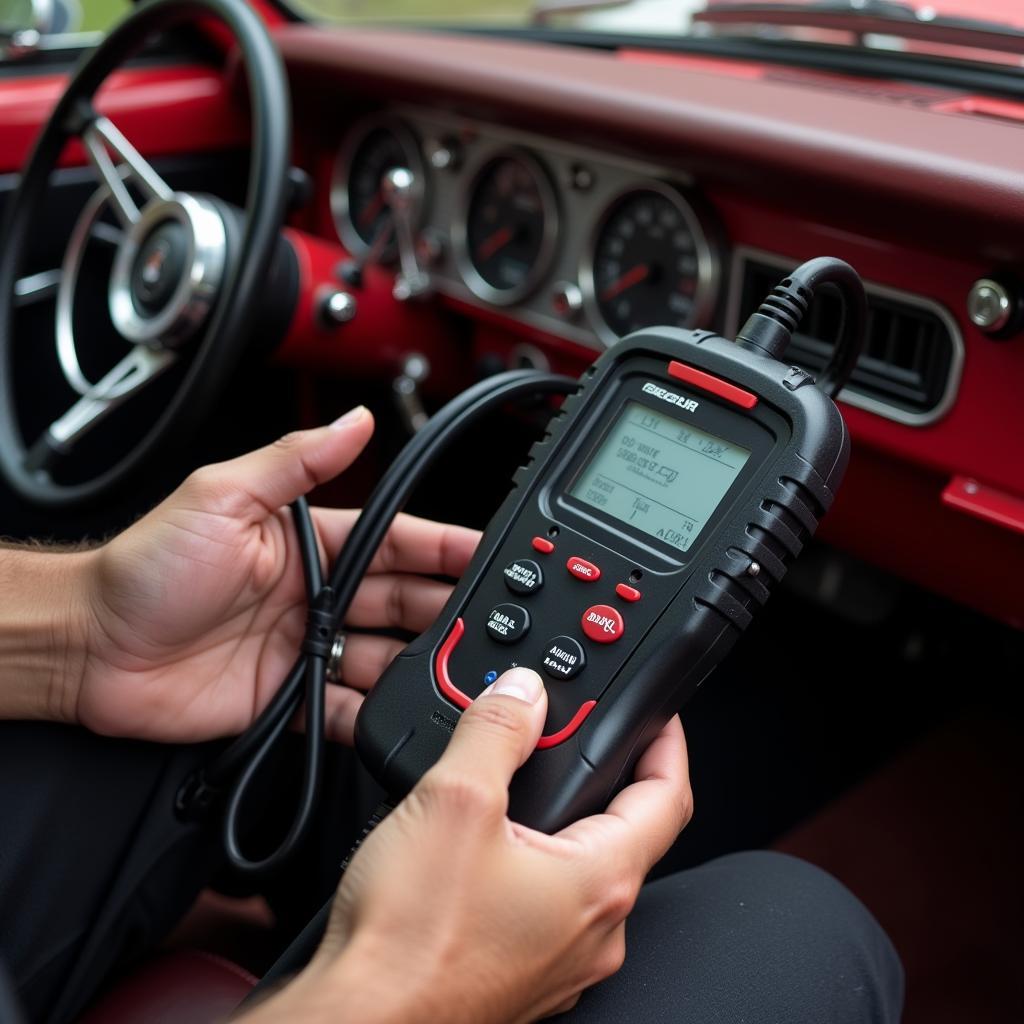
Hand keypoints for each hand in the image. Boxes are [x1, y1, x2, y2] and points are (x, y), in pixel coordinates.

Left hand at [62, 407, 479, 743]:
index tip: (490, 554)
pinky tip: (402, 717)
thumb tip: (354, 420)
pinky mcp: (288, 699)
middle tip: (487, 623)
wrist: (89, 646)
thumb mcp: (222, 496)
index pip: (399, 542)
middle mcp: (317, 596)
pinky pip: (345, 711)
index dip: (446, 548)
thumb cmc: (145, 566)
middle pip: (404, 601)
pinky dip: (374, 718)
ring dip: (420, 665)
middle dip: (448, 610)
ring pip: (386, 658)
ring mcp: (305, 650)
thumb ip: (294, 462)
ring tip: (453, 673)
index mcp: (313, 545)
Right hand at [245, 670, 692, 1023]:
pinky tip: (480, 848)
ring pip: (578, 868)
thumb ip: (496, 731)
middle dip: (601, 775)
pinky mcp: (519, 973)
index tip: (658, 715)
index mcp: (600, 882)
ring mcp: (559, 959)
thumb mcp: (456, 800)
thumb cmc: (410, 941)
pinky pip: (541, 903)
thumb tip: (523, 692)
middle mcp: (594, 930)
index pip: (668, 796)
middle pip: (624, 830)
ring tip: (516, 781)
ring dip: (557, 818)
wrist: (359, 1022)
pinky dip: (526, 862)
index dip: (666, 742)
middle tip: (571, 737)